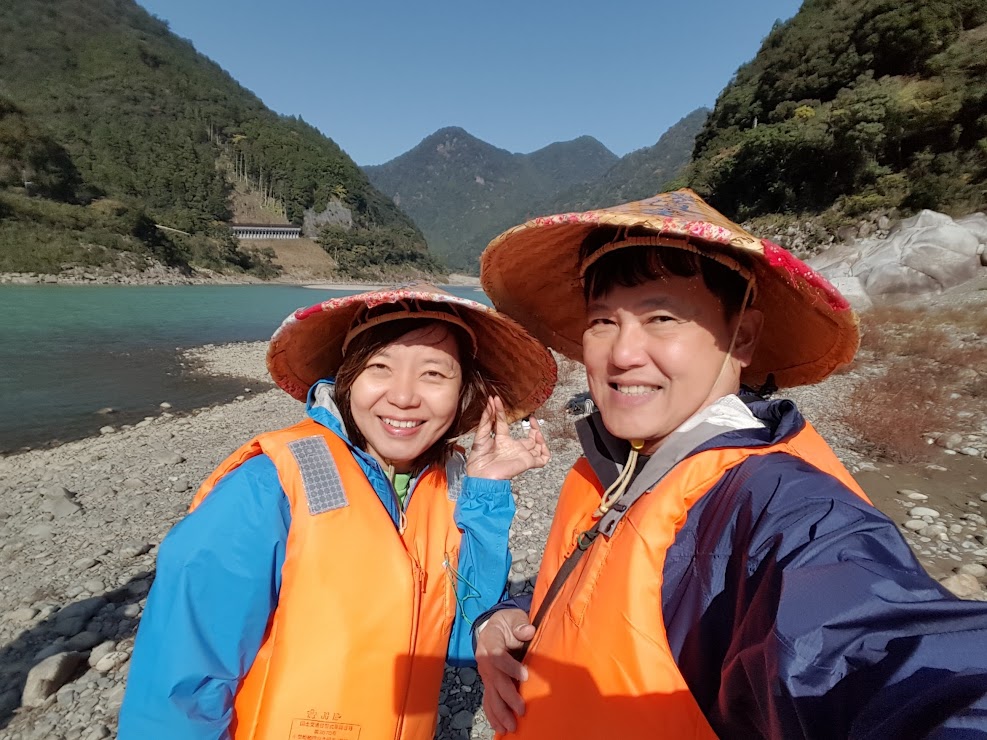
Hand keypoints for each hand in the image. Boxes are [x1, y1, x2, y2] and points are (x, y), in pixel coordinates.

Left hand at [466, 397, 549, 479]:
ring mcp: (521, 455)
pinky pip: (543, 459)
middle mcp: (513, 448)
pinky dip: (545, 450)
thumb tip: (490, 403)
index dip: (501, 411)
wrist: (481, 477)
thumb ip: (487, 420)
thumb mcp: (481, 436)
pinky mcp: (527, 462)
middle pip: (529, 438)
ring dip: (540, 437)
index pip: (504, 423)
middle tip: (532, 418)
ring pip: (538, 446)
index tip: (497, 400)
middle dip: (533, 428)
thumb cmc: (478, 462)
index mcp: (501, 442)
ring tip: (536, 429)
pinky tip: (539, 440)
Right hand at [475, 608, 535, 733]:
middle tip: (522, 710)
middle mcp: (484, 660)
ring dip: (499, 712)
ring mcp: (485, 674)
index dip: (510, 667)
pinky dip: (493, 715)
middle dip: (508, 697)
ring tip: (510, 727)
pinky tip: (499, 728)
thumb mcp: (513, 617)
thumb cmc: (507, 623)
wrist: (493, 627)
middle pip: (495, 680)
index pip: (497, 656)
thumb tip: (528, 631)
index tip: (525, 676)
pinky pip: (488, 700)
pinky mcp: (489, 683)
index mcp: (489, 641)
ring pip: (490, 695)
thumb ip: (520, 624)